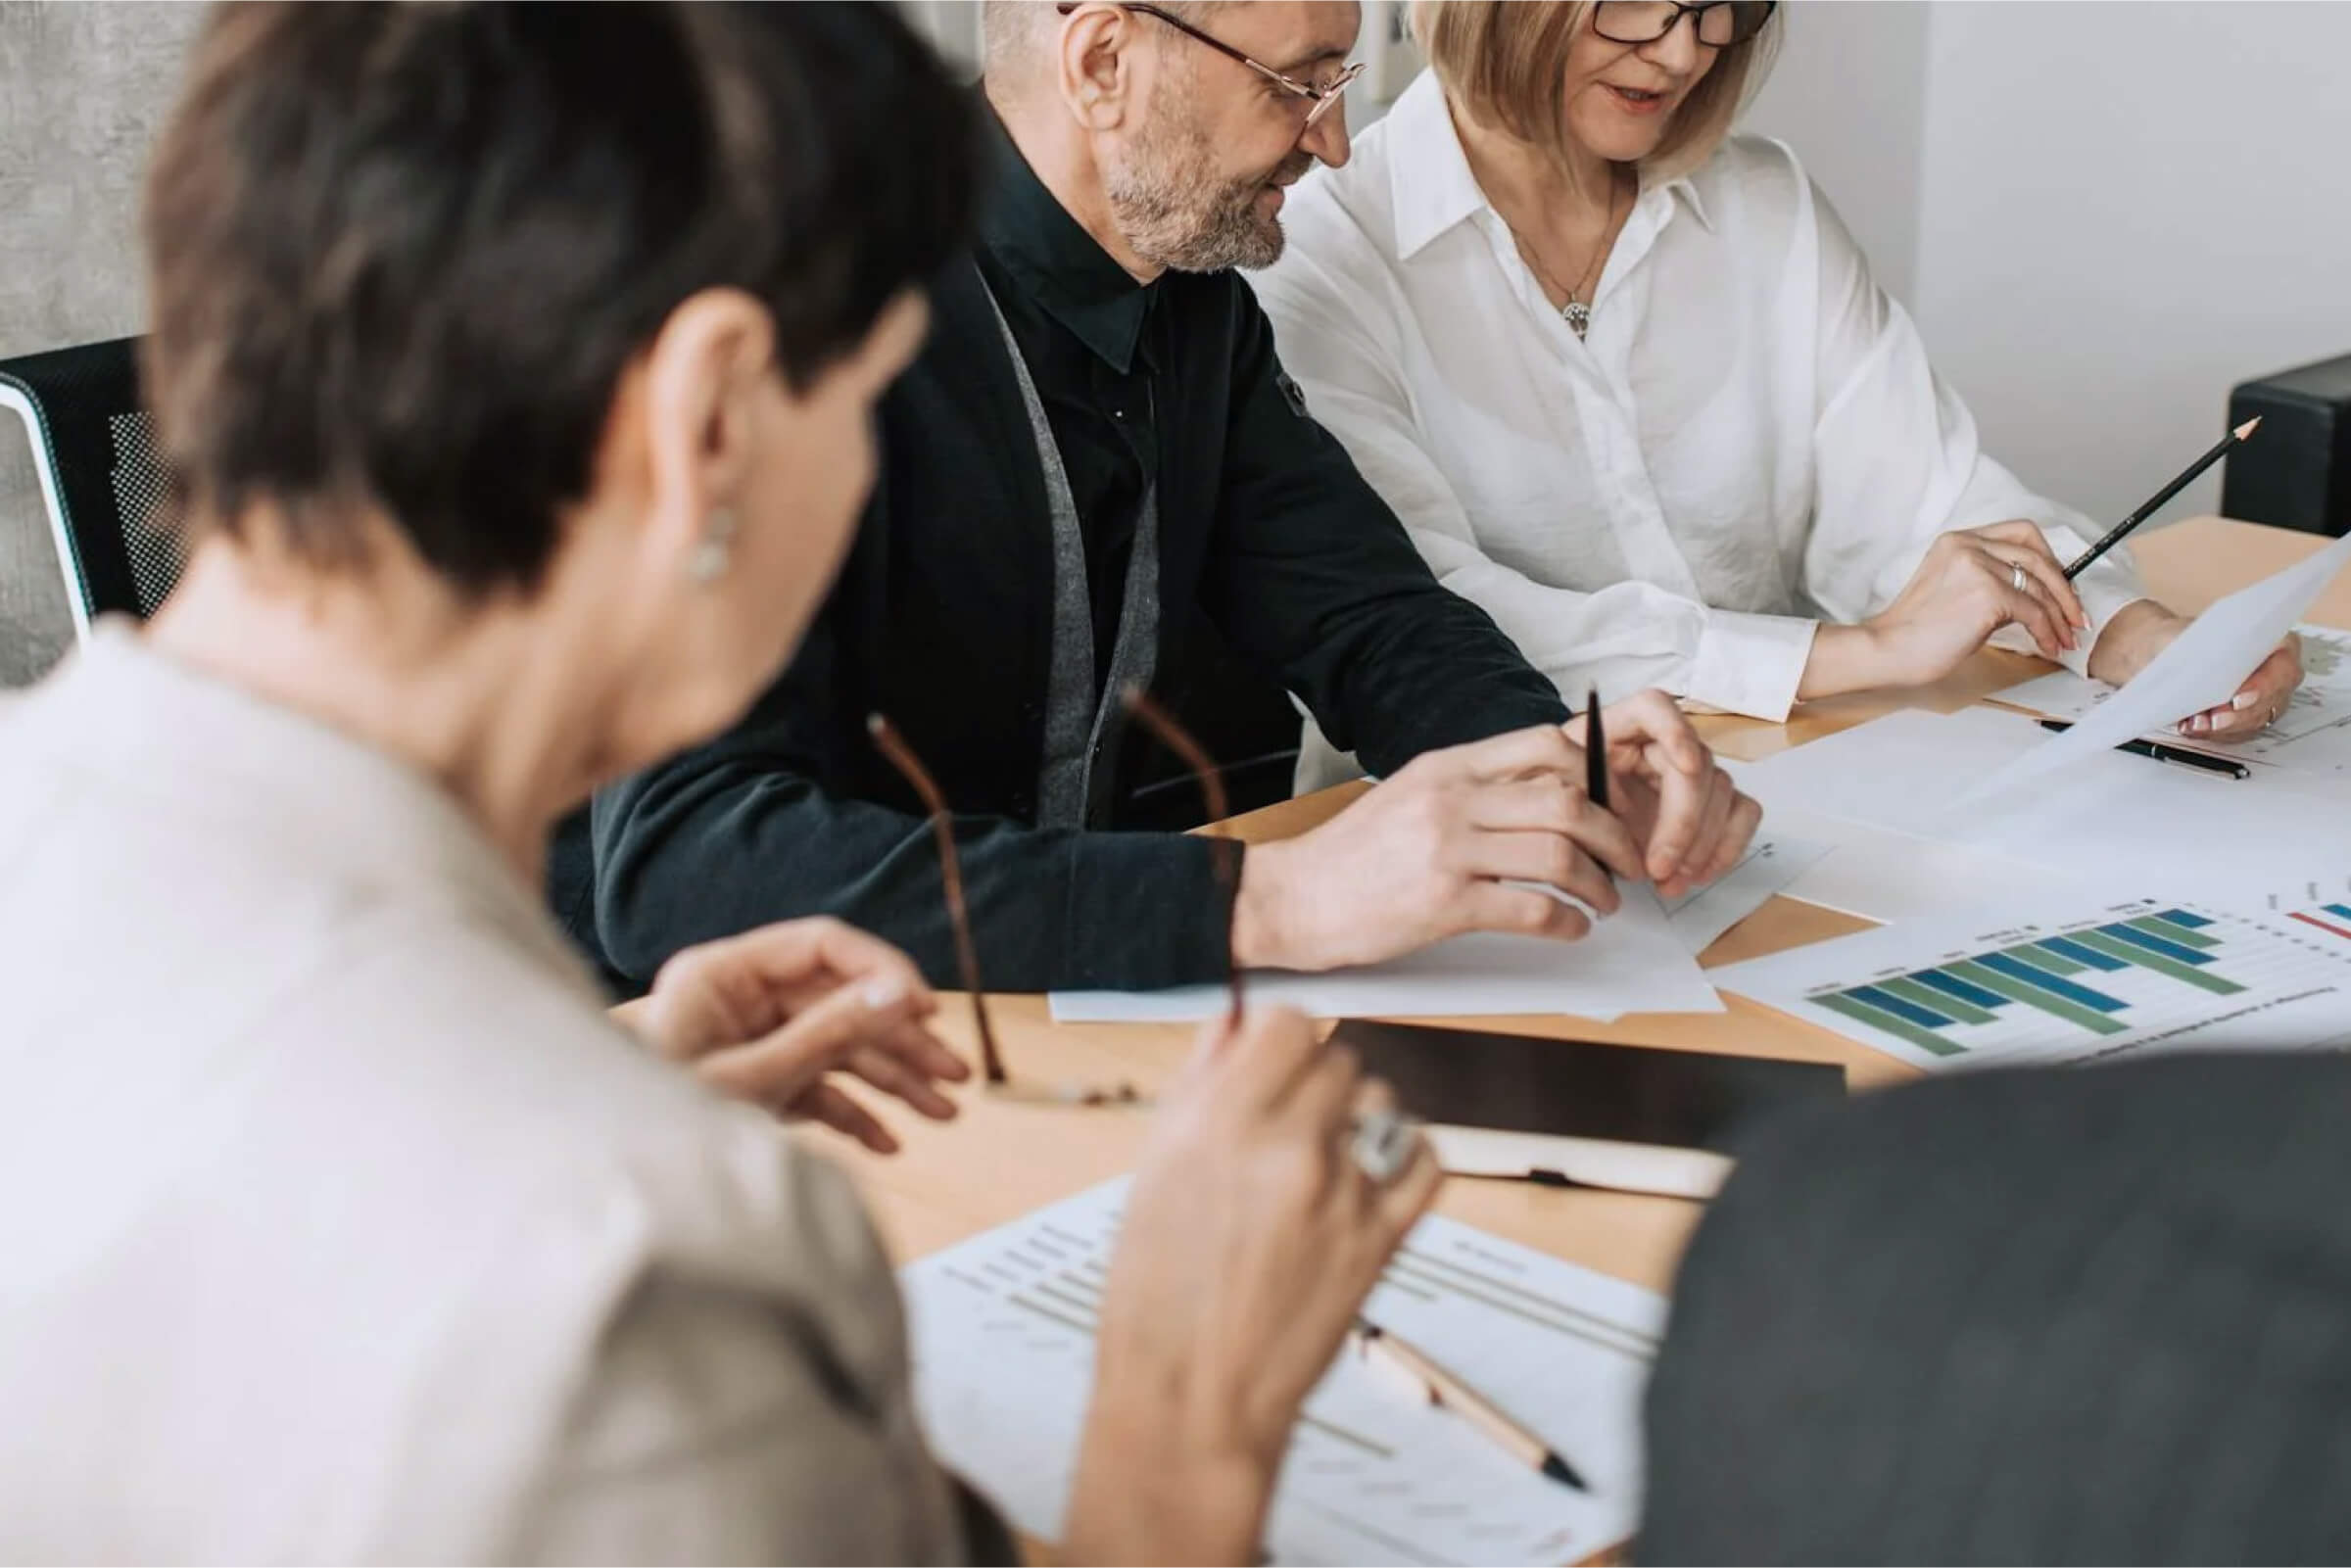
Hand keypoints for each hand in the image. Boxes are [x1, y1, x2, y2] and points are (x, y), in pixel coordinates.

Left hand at [620, 918, 969, 1152]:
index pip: (823, 947)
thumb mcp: (751, 1079)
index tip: (926, 1008)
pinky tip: (889, 1142)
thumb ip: (826, 1034)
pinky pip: (815, 1089)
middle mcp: (739, 1002)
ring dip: (892, 1082)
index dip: (882, 972)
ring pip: (837, 1049)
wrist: (596, 1174)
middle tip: (954, 1074)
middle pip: (840, 1003)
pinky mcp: (753, 1086)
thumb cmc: (651, 1122)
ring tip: (943, 1114)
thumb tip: (897, 993)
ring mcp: (748, 1045)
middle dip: (901, 1041)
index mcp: (724, 976)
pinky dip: (852, 1114)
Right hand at [1065, 1007, 1440, 1563]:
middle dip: (1312, 1080)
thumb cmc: (1157, 1296)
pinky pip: (1425, 1160)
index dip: (1278, 1037)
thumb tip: (1233, 1023)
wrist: (1191, 1399)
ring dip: (1355, 1117)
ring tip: (1322, 1159)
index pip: (1286, 1022)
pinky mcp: (1381, 1240)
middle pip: (1337, 1057)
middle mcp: (1286, 1148)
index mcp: (1218, 1123)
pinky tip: (1372, 1174)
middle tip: (1287, 1122)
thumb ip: (1199, 1085)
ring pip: (1380, 1101)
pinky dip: (1404, 1156)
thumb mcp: (1154, 1173)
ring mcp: (1342, 1194)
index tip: (1270, 1058)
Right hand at [1231, 725, 1640, 970]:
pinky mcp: (1445, 904)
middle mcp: (1452, 800)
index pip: (1544, 746)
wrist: (1293, 898)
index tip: (1611, 805)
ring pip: (1559, 856)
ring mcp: (1448, 851)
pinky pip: (1532, 910)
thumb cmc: (1351, 856)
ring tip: (1606, 902)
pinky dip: (1566, 923)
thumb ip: (1469, 789)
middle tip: (1628, 862)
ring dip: (1599, 885)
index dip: (1594, 774)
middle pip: (1567, 802)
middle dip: (1615, 836)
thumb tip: (1540, 794)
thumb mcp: (1409, 796)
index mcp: (1447, 767)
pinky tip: (1571, 930)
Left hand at [1583, 688, 1762, 898]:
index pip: (1655, 708)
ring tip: (1669, 883)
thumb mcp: (1551, 789)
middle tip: (1659, 868)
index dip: (1676, 732)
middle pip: (1696, 766)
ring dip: (1701, 845)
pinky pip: (1741, 814)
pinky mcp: (1712, 800)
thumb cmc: (1563, 799)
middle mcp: (1663, 742)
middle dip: (1683, 823)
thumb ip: (1572, 790)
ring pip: (1723, 793)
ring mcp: (1693, 770)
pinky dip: (1726, 847)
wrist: (1572, 820)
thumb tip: (1599, 808)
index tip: (1686, 765)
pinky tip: (1697, 874)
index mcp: (1620, 726)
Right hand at [1807, 521, 2088, 695]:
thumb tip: (2032, 598)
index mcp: (1959, 540)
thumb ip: (1988, 581)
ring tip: (2064, 638)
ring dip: (2059, 616)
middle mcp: (1969, 545)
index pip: (2021, 534)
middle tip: (2074, 615)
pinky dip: (2046, 630)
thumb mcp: (1953, 590)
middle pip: (2038, 556)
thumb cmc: (1915, 630)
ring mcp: (1978, 566)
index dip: (2048, 559)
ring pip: (2040, 586)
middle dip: (2065, 588)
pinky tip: (2047, 645)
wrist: (1888, 648)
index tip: (2058, 586)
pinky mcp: (1987, 593)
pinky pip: (2033, 611)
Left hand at [2089, 601, 2305, 740]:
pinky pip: (2236, 728)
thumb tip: (2199, 665)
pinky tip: (2193, 727)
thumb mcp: (2179, 637)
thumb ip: (2193, 648)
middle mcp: (2270, 668)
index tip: (2237, 693)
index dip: (2264, 682)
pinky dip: (2215, 731)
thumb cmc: (2171, 639)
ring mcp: (2259, 694)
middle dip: (2237, 712)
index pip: (2283, 665)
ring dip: (2224, 726)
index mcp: (2268, 641)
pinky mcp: (2240, 713)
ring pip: (2253, 718)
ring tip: (2194, 724)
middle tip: (2209, 717)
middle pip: (2270, 698)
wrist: (2152, 651)